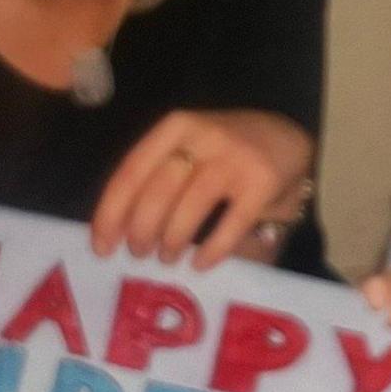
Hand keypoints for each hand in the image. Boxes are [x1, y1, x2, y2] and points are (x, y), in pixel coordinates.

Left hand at [92, 109, 312, 269]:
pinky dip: (212, 250)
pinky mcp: (263, 184)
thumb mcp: (186, 146)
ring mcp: (235, 160)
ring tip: (167, 258)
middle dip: (141, 231)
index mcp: (175, 127)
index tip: (101, 247)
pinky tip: (200, 264)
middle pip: (157, 192)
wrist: (288, 138)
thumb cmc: (224, 150)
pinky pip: (230, 225)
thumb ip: (156, 176)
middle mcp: (203, 138)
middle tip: (138, 254)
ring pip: (188, 209)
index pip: (131, 171)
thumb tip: (117, 228)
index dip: (112, 213)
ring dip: (171, 241)